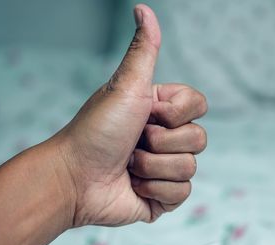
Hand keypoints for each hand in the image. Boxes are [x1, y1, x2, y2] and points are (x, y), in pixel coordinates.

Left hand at [52, 4, 207, 226]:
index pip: (200, 106)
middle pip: (199, 139)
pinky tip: (132, 186)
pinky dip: (154, 190)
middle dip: (160, 143)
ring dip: (152, 168)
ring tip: (127, 166)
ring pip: (190, 168)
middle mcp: (167, 137)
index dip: (176, 112)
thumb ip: (143, 50)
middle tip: (133, 141)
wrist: (75, 177)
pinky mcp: (163, 196)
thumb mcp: (126, 86)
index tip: (147, 113)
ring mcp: (166, 167)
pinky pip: (181, 193)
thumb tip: (143, 8)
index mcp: (162, 110)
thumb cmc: (97, 129)